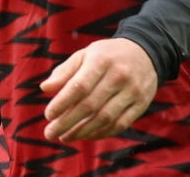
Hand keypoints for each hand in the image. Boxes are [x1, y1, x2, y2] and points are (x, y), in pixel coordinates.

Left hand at [40, 37, 157, 141]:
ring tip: (65, 137)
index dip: (62, 103)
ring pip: (105, 118)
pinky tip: (86, 136)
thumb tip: (45, 88)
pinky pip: (120, 124)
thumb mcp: (85, 54)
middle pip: (90, 105)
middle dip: (67, 122)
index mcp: (101, 61)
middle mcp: (119, 76)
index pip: (79, 86)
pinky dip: (101, 133)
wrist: (145, 52)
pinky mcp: (142, 104)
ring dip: (82, 131)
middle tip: (50, 133)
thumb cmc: (107, 55)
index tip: (48, 115)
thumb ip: (65, 71)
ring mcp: (132, 91)